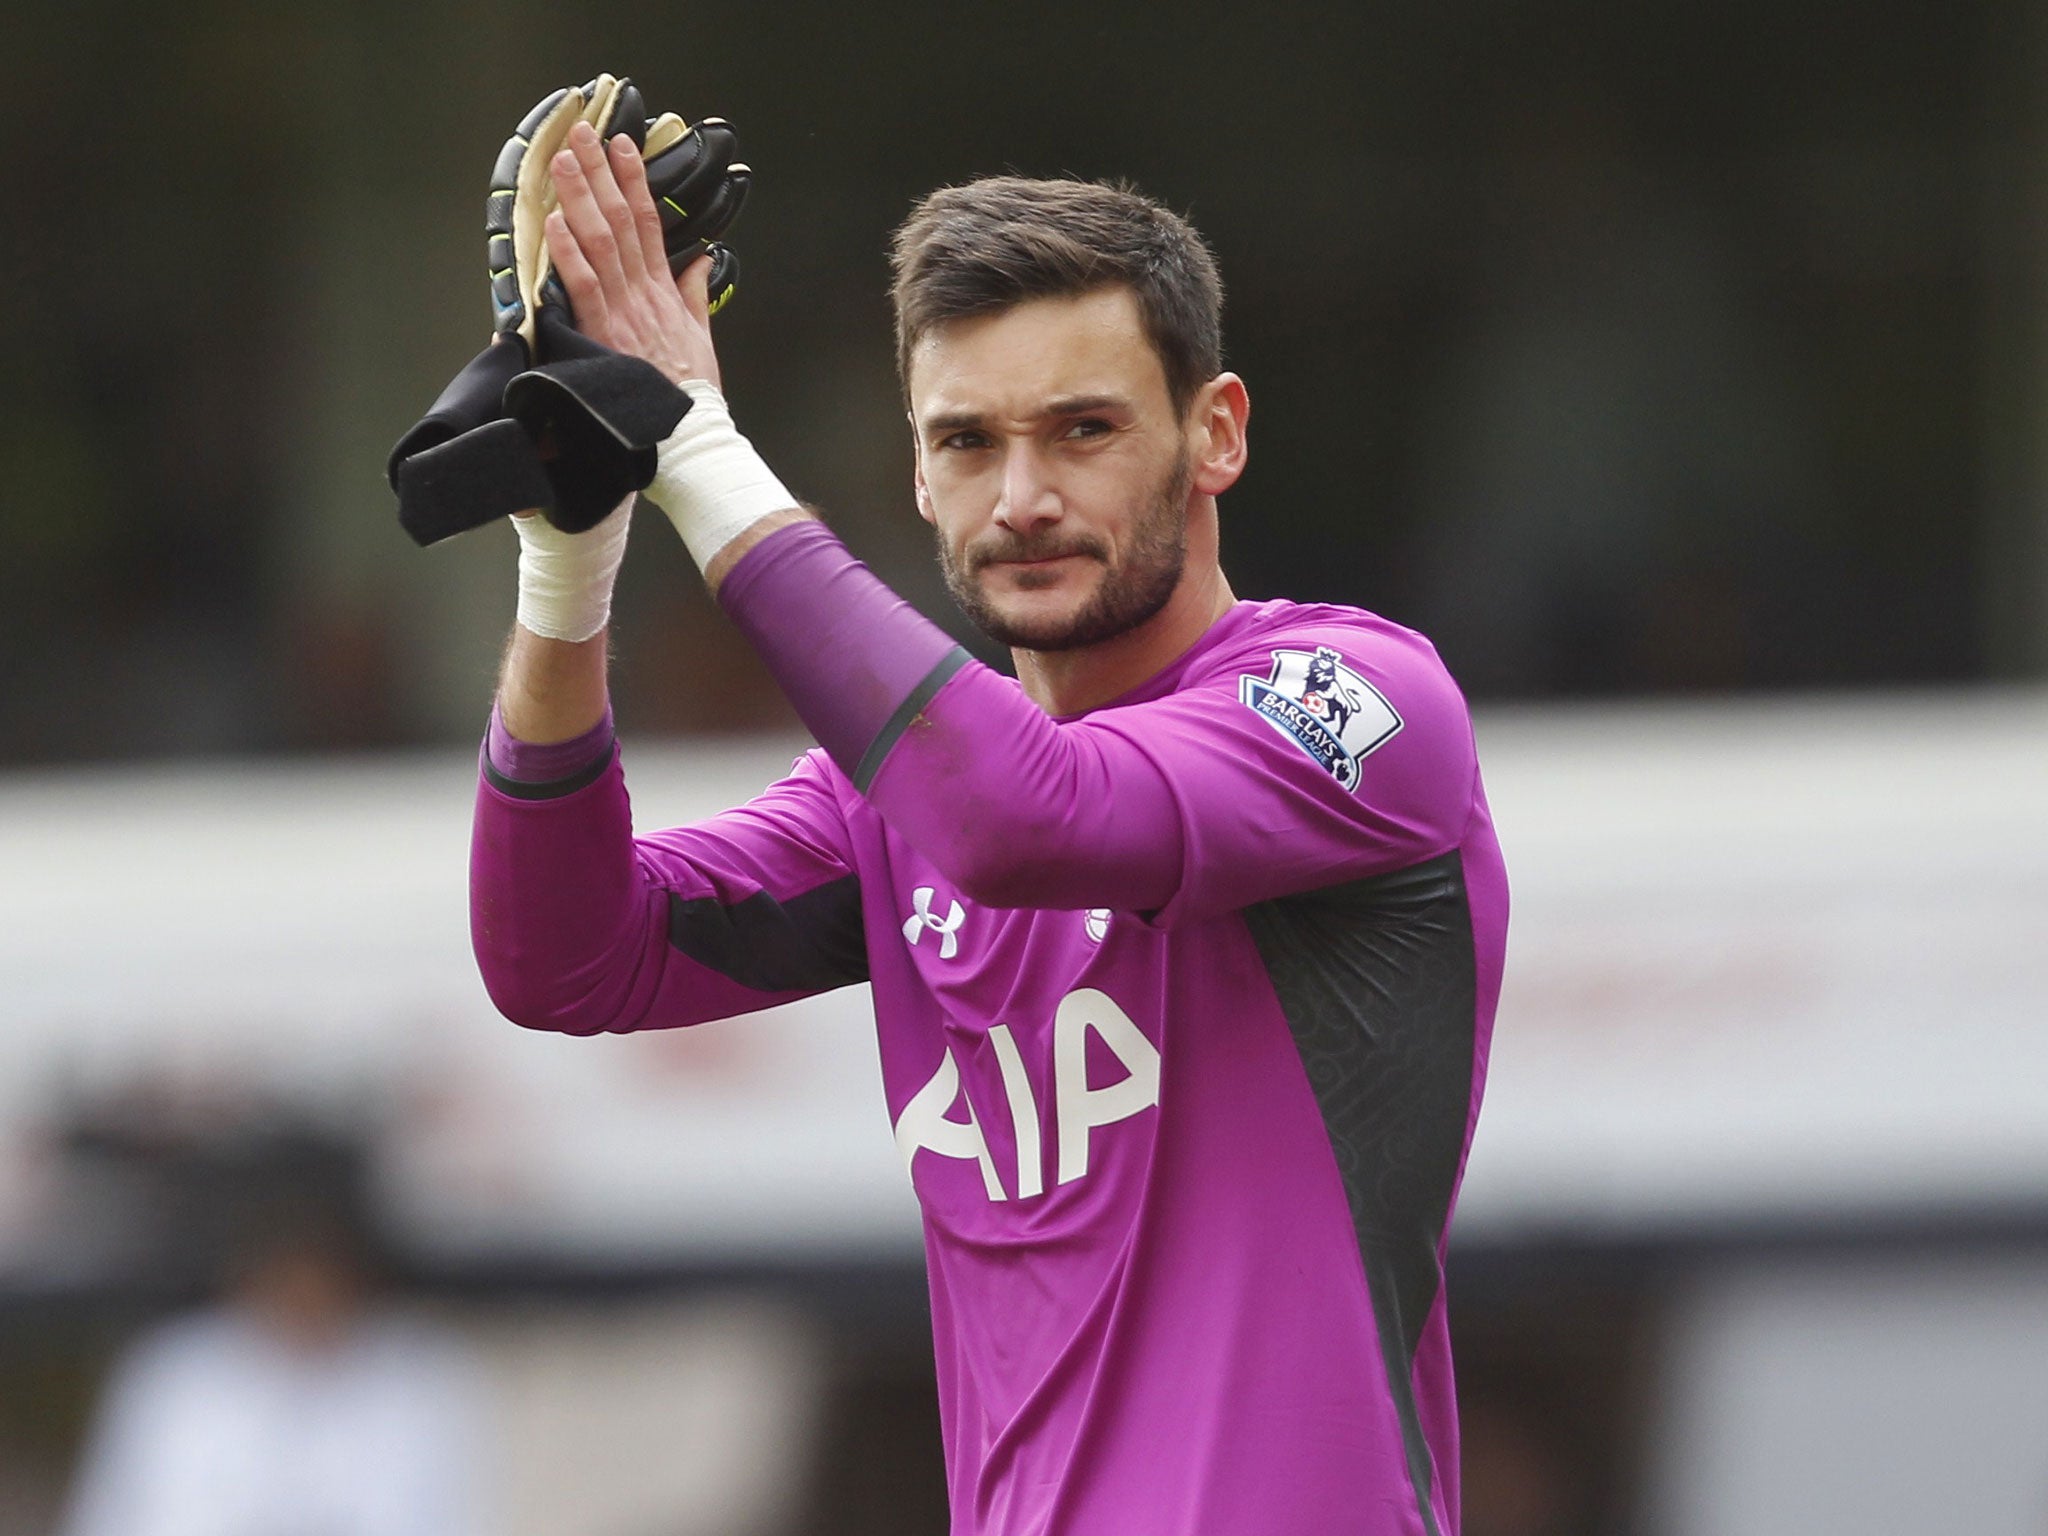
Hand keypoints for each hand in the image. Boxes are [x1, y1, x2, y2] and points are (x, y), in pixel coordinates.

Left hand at [545, 120, 722, 389]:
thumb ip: (695, 294)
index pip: (648, 223)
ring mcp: (623, 311)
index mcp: (665, 292)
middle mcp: (644, 294)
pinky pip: (585, 285)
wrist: (687, 433)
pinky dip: (569, 253)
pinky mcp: (605, 334)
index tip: (622, 147)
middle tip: (582, 135)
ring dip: (579, 199)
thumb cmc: (691, 392)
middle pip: (620, 221)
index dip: (634, 182)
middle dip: (600, 174)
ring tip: (563, 162)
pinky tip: (555, 223)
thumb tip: (699, 261)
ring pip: (600, 243)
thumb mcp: (701, 337)